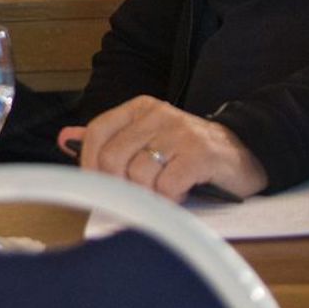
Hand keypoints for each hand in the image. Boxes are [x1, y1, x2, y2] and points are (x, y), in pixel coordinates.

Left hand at [68, 97, 267, 201]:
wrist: (243, 152)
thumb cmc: (187, 151)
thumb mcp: (147, 138)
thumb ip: (108, 140)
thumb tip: (65, 139)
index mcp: (139, 108)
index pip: (97, 132)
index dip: (90, 164)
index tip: (98, 185)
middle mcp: (158, 115)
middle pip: (114, 159)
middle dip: (120, 186)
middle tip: (137, 195)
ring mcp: (180, 133)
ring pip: (139, 175)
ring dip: (148, 195)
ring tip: (163, 193)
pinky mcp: (200, 155)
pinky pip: (167, 186)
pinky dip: (169, 199)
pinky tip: (179, 195)